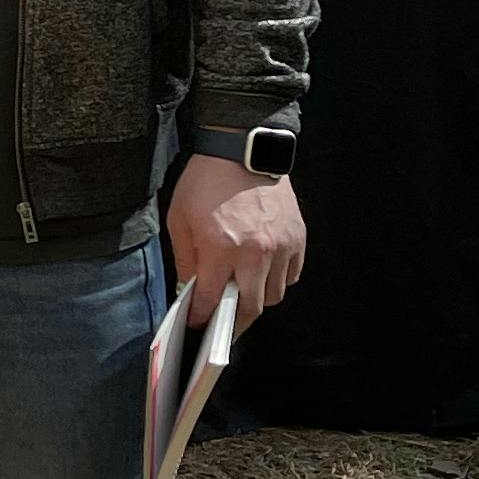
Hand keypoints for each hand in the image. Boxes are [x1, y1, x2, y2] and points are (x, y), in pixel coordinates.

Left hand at [166, 154, 304, 333]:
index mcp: (221, 249)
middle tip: (221, 325)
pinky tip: (261, 274)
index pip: (212, 301)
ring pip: (274, 295)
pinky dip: (277, 281)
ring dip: (256, 300)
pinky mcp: (297, 239)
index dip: (202, 319)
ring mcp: (281, 247)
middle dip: (233, 322)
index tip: (196, 328)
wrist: (242, 151)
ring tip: (240, 295)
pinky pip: (291, 276)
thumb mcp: (180, 220)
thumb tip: (189, 291)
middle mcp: (255, 253)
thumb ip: (186, 260)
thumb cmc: (205, 184)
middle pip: (250, 308)